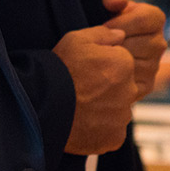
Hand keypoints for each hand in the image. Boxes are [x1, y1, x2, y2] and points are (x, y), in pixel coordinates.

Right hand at [55, 26, 135, 154]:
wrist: (39, 106)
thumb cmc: (57, 70)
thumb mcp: (76, 40)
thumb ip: (103, 34)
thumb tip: (121, 35)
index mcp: (124, 64)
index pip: (121, 63)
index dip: (102, 66)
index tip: (85, 71)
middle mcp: (130, 91)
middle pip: (122, 87)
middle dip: (106, 88)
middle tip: (82, 90)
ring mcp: (122, 116)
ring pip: (117, 110)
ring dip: (104, 109)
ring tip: (79, 107)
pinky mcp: (114, 137)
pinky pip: (112, 131)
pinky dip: (100, 129)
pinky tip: (82, 123)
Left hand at [101, 0, 166, 97]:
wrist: (97, 54)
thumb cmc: (105, 26)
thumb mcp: (106, 6)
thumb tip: (116, 2)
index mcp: (154, 20)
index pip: (148, 19)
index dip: (124, 22)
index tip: (106, 26)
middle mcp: (159, 43)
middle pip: (140, 43)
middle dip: (116, 43)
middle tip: (101, 44)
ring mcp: (154, 65)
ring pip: (134, 63)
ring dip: (114, 60)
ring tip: (100, 57)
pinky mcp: (145, 85)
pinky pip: (130, 82)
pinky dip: (114, 77)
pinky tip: (104, 71)